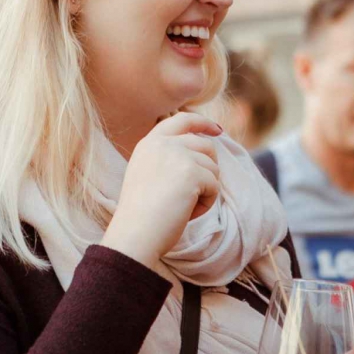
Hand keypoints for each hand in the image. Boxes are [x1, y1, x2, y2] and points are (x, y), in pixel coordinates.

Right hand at [101, 112, 221, 269]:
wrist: (135, 234)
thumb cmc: (141, 215)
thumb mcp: (146, 174)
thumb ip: (167, 159)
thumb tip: (202, 153)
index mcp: (149, 143)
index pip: (181, 120)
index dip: (202, 122)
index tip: (217, 129)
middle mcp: (163, 143)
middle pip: (205, 146)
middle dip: (209, 169)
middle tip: (196, 193)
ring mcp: (177, 155)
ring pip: (212, 167)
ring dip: (205, 190)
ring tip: (183, 207)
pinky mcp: (192, 171)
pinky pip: (215, 185)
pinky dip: (207, 203)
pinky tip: (187, 212)